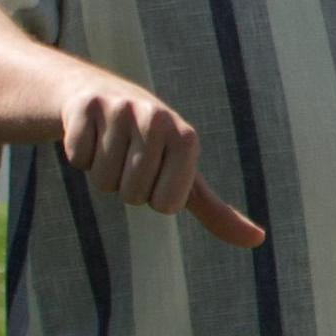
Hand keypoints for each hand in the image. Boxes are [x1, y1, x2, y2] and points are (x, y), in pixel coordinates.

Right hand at [57, 68, 267, 248]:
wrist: (100, 96)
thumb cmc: (151, 146)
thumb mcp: (185, 176)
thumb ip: (217, 211)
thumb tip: (257, 240)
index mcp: (187, 138)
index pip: (164, 206)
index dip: (153, 198)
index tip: (155, 172)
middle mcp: (158, 118)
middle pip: (131, 195)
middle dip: (126, 187)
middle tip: (129, 157)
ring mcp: (120, 109)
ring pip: (103, 180)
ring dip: (102, 171)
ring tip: (111, 145)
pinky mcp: (85, 106)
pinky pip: (77, 158)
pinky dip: (80, 154)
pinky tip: (91, 133)